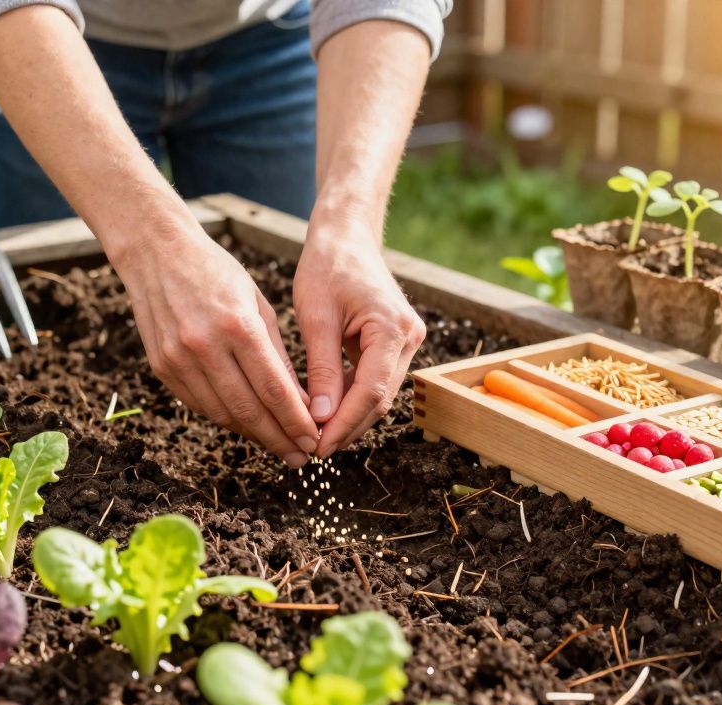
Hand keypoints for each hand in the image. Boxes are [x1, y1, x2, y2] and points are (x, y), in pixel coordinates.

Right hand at [116, 226, 319, 467]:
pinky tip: (247, 425)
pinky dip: (226, 418)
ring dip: (253, 434)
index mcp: (237, 326)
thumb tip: (299, 403)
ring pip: (222, 413)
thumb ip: (278, 355)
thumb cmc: (217, 273)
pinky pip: (199, 405)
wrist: (157, 253)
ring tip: (279, 445)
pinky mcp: (161, 367)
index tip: (314, 440)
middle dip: (279, 438)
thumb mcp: (258, 304)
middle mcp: (204, 346)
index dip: (295, 421)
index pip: (273, 388)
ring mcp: (178, 359)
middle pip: (248, 409)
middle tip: (302, 456)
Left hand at [294, 217, 425, 456]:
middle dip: (347, 427)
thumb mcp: (316, 318)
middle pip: (380, 399)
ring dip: (350, 416)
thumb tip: (321, 418)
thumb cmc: (327, 268)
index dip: (344, 424)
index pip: (371, 391)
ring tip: (316, 434)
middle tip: (313, 448)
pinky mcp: (397, 343)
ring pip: (380, 394)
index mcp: (392, 328)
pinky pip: (376, 380)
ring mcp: (407, 341)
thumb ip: (322, 370)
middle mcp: (409, 337)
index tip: (317, 446)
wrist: (347, 238)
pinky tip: (327, 411)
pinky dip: (353, 398)